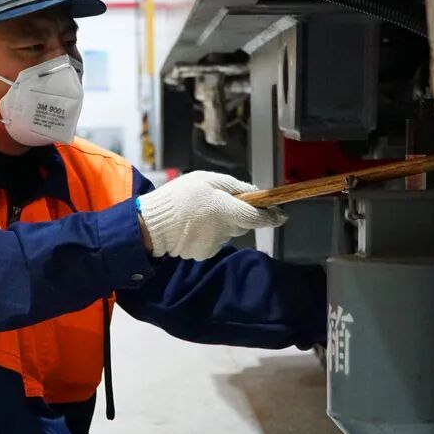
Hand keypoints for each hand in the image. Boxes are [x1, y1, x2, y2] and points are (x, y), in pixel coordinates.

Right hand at [136, 171, 286, 260]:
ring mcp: (214, 244)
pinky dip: (209, 234)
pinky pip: (214, 241)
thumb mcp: (206, 180)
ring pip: (228, 232)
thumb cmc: (178, 197)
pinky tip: (194, 226)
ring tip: (200, 213)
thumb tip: (254, 193)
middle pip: (243, 223)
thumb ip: (233, 185)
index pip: (258, 217)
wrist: (151, 224)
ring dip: (221, 223)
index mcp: (226, 209)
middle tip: (220, 203)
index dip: (273, 216)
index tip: (282, 214)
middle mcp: (224, 229)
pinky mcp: (204, 253)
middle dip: (238, 214)